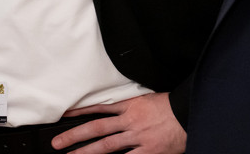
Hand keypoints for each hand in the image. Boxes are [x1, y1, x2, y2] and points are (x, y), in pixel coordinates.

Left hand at [50, 92, 185, 153]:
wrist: (192, 113)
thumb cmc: (172, 106)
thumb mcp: (147, 100)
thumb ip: (130, 107)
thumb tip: (114, 112)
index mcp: (130, 106)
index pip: (99, 108)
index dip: (80, 112)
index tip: (65, 115)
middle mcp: (130, 121)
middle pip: (96, 128)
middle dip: (74, 135)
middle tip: (57, 142)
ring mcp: (138, 137)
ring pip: (106, 146)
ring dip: (87, 152)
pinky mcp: (149, 151)